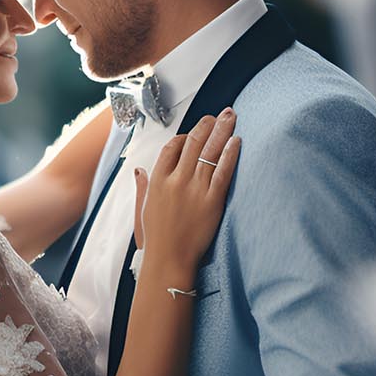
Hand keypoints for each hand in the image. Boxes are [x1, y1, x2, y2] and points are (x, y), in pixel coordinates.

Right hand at [134, 110, 239, 276]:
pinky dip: (230, 155)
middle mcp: (176, 181)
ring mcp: (194, 190)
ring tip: (230, 116)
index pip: (171, 148)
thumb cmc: (154, 239)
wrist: (168, 260)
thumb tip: (139, 171)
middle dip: (207, 125)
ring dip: (222, 131)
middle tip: (218, 114)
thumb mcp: (142, 209)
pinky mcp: (212, 201)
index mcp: (157, 181)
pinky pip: (223, 172)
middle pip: (193, 144)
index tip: (195, 132)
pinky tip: (236, 141)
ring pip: (209, 153)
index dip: (185, 136)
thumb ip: (143, 187)